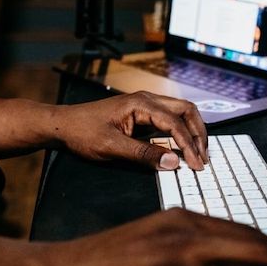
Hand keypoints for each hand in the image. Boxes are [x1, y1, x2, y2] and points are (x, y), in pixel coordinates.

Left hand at [58, 91, 207, 169]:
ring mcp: (145, 104)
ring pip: (180, 112)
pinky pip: (169, 118)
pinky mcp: (142, 113)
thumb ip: (144, 155)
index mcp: (141, 104)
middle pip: (186, 110)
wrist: (63, 125)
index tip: (196, 165)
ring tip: (197, 153)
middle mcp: (147, 99)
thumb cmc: (83, 133)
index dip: (189, 145)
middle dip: (199, 133)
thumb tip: (174, 162)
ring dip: (192, 131)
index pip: (175, 123)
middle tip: (203, 158)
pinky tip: (182, 147)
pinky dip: (181, 131)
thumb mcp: (112, 147)